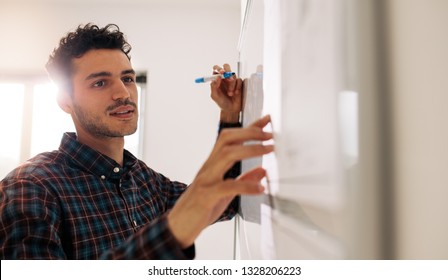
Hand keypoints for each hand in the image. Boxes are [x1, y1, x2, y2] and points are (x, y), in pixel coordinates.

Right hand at [167, 115, 273, 247]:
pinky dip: (246, 186)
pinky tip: (260, 188)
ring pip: (227, 154)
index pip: (231, 138)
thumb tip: (263, 171)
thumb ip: (243, 180)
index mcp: (213, 164)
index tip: (267, 120)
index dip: (249, 127)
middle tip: (270, 135)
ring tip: (269, 150)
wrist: (177, 227)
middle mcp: (209, 167)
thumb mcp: (225, 193)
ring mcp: (206, 179)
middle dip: (250, 133)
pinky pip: (228, 186)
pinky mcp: (206, 196)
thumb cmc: (200, 208)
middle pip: (227, 139)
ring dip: (251, 149)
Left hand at [211, 64, 242, 122]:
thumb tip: (217, 77)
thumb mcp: (215, 96)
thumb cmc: (221, 102)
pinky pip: (239, 80)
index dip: (218, 68)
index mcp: (217, 79)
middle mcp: (224, 78)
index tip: (221, 73)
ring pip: (233, 75)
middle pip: (226, 66)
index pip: (216, 69)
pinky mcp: (239, 83)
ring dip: (231, 84)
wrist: (231, 109)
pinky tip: (235, 93)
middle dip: (227, 70)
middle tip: (228, 77)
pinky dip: (237, 87)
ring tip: (230, 93)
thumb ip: (214, 86)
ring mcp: (232, 80)